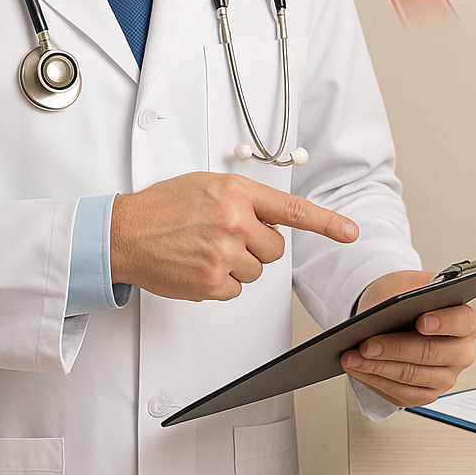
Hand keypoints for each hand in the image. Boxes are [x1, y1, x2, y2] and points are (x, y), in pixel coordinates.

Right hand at [110, 172, 358, 300]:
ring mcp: (223, 254)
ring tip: (206, 248)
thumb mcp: (207, 185)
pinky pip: (236, 289)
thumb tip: (269, 218)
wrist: (125, 232)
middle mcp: (234, 221)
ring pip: (256, 271)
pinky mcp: (211, 282)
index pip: (292, 210)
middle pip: (275, 248)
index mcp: (237, 192)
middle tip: (227, 236)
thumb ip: (243, 198)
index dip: (327, 223)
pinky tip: (199, 265)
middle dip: (258, 246)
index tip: (350, 232)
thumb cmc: (164, 206)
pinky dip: (221, 282)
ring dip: (238, 264)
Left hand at [341, 270, 475, 406]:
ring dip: (378, 368)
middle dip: (395, 349)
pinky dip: (376, 381)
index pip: (463, 322)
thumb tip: (390, 310)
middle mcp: (461, 352)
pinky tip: (359, 369)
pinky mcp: (427, 394)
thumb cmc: (405, 295)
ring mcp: (446, 377)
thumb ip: (405, 294)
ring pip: (412, 377)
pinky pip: (401, 394)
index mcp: (467, 321)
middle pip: (431, 354)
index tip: (420, 321)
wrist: (395, 313)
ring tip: (354, 356)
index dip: (444, 322)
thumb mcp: (406, 283)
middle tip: (367, 343)